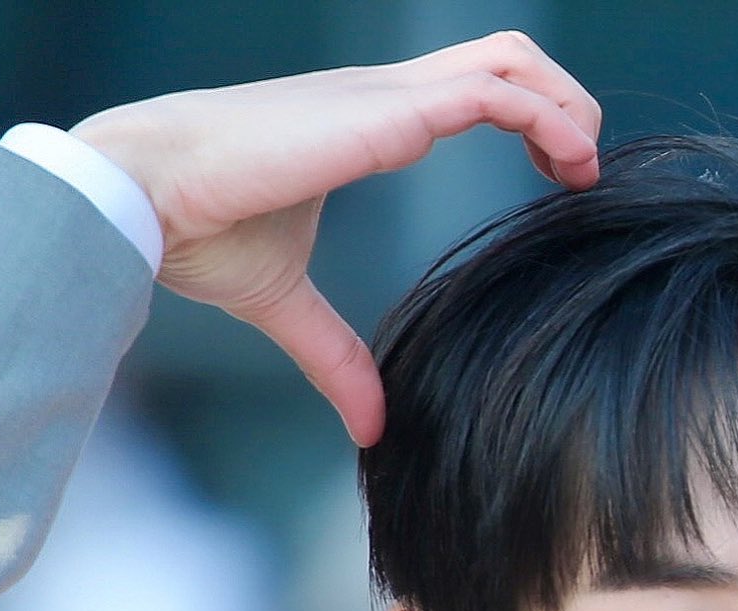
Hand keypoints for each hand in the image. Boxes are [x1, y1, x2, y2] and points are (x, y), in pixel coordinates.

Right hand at [72, 33, 600, 444]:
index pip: (464, 87)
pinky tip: (570, 164)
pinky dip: (543, 119)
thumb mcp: (285, 304)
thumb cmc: (198, 231)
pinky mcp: (386, 113)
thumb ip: (335, 360)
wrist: (150, 196)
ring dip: (565, 104)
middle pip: (501, 56)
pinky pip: (490, 94)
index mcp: (362, 120)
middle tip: (583, 170)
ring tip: (587, 166)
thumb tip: (370, 428)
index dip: (524, 114)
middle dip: (561, 100)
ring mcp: (384, 96)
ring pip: (508, 59)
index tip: (556, 173)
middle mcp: (380, 95)